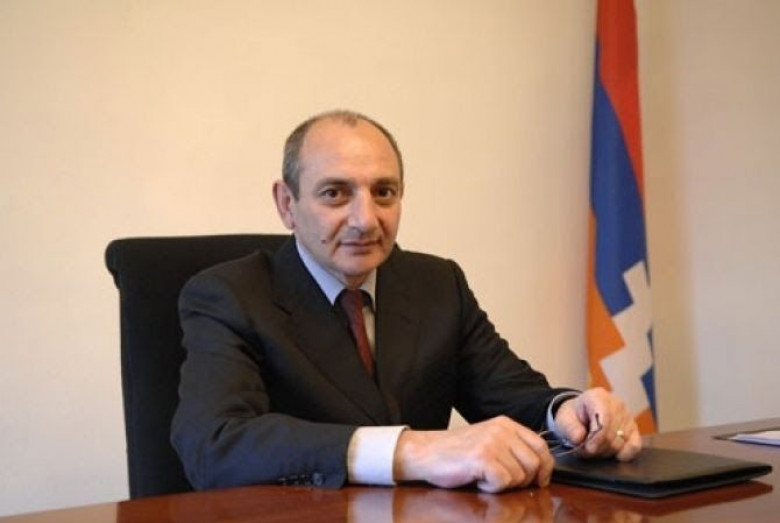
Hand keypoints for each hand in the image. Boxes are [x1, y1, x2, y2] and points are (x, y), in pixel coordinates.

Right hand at [393, 416, 553, 492]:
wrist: (425, 452)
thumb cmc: (456, 453)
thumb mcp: (489, 441)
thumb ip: (512, 448)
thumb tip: (540, 469)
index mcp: (506, 424)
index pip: (541, 446)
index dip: (545, 467)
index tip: (539, 480)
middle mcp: (502, 430)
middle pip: (535, 464)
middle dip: (523, 480)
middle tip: (501, 480)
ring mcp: (493, 442)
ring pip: (520, 476)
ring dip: (503, 484)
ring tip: (484, 476)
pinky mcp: (483, 458)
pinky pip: (503, 482)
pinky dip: (491, 488)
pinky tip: (477, 480)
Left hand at [553, 387, 641, 460]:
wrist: (580, 414)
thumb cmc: (573, 416)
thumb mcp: (564, 419)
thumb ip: (569, 428)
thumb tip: (579, 438)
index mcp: (598, 396)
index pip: (605, 420)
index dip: (597, 438)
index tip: (588, 448)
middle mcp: (616, 404)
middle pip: (612, 434)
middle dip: (597, 447)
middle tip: (585, 450)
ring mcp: (628, 416)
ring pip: (620, 442)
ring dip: (605, 451)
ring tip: (593, 448)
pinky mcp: (634, 429)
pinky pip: (635, 446)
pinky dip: (625, 454)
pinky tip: (614, 455)